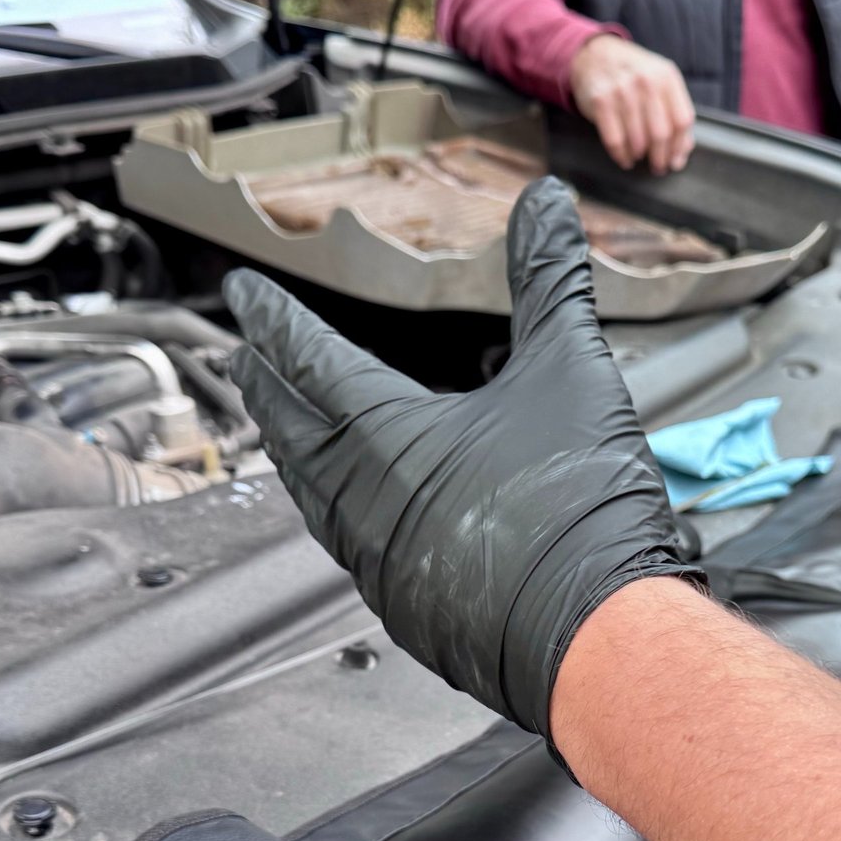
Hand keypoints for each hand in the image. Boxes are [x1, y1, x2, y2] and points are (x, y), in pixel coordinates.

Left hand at [224, 177, 695, 741]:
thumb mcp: (570, 370)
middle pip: (287, 426)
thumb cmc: (579, 511)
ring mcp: (371, 559)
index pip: (304, 357)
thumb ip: (550, 281)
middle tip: (246, 357)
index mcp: (383, 432)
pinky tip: (350, 509)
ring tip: (286, 426)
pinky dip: (329, 508)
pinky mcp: (397, 605)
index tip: (244, 296)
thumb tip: (545, 202)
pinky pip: (341, 544)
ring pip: (306, 491)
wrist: (597, 638)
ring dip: (290, 448)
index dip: (272, 318)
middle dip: (264, 384)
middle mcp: (357, 497)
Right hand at [569, 33, 695, 174]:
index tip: (675, 160)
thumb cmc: (631, 74)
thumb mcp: (659, 82)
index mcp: (666, 76)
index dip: (680, 146)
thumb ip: (674, 111)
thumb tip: (682, 150)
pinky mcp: (601, 102)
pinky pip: (615, 141)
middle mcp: (646, 81)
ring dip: (639, 156)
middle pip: (661, 134)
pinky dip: (621, 156)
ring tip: (639, 158)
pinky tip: (625, 158)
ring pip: (638, 140)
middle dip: (660, 158)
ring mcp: (622, 91)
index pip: (682, 120)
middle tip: (658, 167)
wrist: (594, 55)